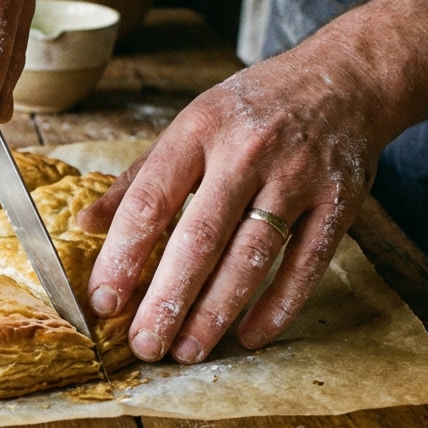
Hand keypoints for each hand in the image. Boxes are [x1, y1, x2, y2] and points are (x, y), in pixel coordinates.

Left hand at [76, 47, 392, 362]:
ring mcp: (297, 176)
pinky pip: (306, 263)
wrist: (343, 77)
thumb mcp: (189, 127)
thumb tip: (84, 225)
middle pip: (200, 238)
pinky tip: (250, 336)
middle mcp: (246, 152)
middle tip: (145, 345)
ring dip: (217, 311)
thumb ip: (137, 179)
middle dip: (168, 299)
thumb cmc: (250, 109)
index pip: (150, 201)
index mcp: (198, 131)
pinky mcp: (340, 200)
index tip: (104, 302)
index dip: (123, 256)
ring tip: (188, 350)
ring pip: (251, 256)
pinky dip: (278, 305)